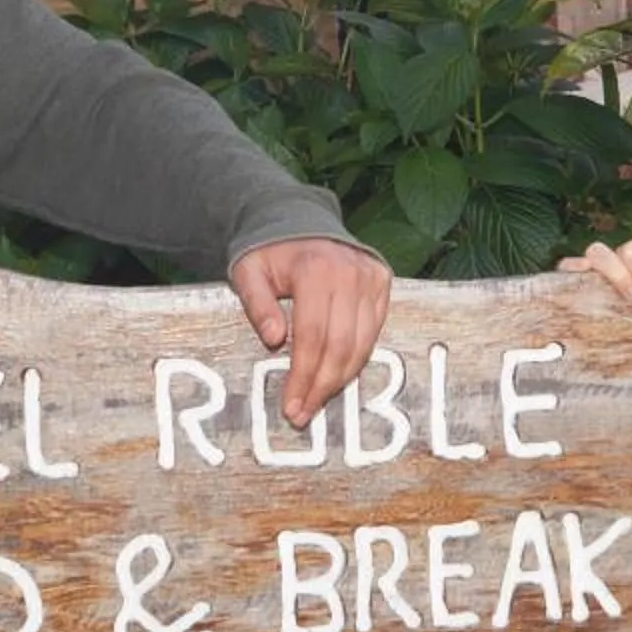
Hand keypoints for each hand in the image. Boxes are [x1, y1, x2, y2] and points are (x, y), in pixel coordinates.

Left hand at [229, 237, 392, 426]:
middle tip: (302, 413)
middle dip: (321, 386)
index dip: (303, 375)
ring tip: (318, 401)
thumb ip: (257, 304)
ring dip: (340, 379)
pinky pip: (374, 332)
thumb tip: (274, 341)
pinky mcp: (382, 283)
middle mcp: (350, 273)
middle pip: (340, 345)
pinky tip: (337, 377)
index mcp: (315, 269)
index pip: (313, 336)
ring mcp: (370, 278)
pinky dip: (357, 359)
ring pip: (362, 343)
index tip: (291, 405)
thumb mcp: (248, 271)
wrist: (298, 219)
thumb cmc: (269, 253)